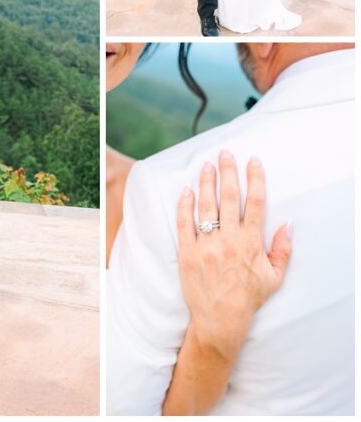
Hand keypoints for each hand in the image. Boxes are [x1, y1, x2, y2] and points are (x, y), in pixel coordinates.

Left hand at [176, 151, 291, 351]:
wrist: (220, 319)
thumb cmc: (249, 298)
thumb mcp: (274, 277)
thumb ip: (282, 249)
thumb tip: (288, 224)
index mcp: (251, 243)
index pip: (256, 203)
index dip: (255, 180)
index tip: (253, 161)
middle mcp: (229, 240)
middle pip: (229, 198)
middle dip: (228, 173)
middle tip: (225, 154)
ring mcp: (207, 245)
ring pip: (206, 206)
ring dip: (206, 183)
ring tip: (206, 165)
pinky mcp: (187, 252)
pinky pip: (184, 223)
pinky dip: (185, 205)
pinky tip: (186, 190)